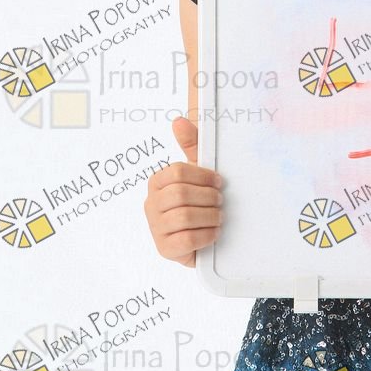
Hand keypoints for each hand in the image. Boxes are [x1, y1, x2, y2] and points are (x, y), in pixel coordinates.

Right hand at [142, 116, 223, 267]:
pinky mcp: (164, 249)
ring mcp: (156, 228)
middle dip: (208, 197)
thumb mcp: (198, 172)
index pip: (177, 172)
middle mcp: (151, 204)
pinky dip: (206, 235)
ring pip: (184, 216)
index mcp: (157, 182)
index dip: (203, 176)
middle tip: (220, 201)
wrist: (203, 238)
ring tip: (218, 217)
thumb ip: (191, 145)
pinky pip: (187, 239)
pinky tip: (213, 233)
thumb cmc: (200, 201)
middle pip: (181, 194)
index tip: (218, 181)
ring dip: (210, 216)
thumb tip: (179, 120)